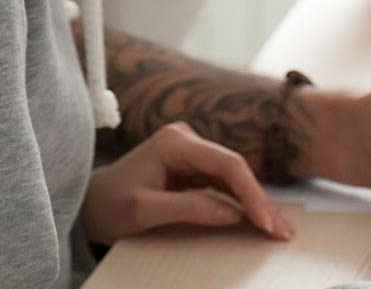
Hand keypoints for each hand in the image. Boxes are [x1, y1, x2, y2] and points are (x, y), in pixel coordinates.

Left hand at [82, 122, 293, 244]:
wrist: (88, 206)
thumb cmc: (108, 206)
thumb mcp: (143, 211)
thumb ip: (189, 208)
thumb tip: (233, 214)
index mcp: (174, 142)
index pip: (227, 164)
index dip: (251, 193)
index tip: (264, 222)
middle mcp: (187, 140)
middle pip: (236, 169)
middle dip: (260, 201)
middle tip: (282, 230)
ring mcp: (192, 152)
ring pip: (235, 177)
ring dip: (256, 203)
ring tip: (279, 228)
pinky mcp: (194, 167)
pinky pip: (225, 184)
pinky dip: (243, 202)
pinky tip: (261, 217)